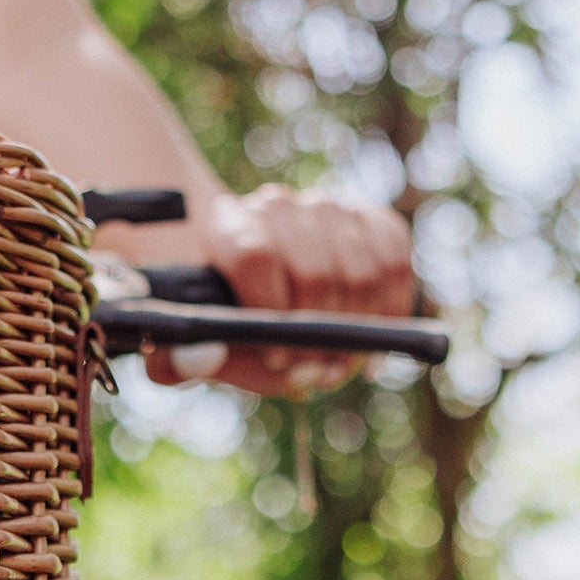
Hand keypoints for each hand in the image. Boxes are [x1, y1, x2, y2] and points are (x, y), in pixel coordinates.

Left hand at [155, 184, 417, 396]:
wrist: (242, 270)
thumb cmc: (217, 313)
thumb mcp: (186, 338)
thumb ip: (183, 358)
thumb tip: (226, 363)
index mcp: (225, 226)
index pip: (255, 256)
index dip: (271, 312)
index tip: (277, 358)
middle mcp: (276, 206)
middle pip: (315, 270)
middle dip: (320, 336)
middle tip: (315, 373)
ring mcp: (326, 207)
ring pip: (361, 270)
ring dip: (358, 331)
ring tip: (338, 365)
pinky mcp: (368, 218)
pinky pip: (396, 261)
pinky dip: (393, 311)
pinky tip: (374, 343)